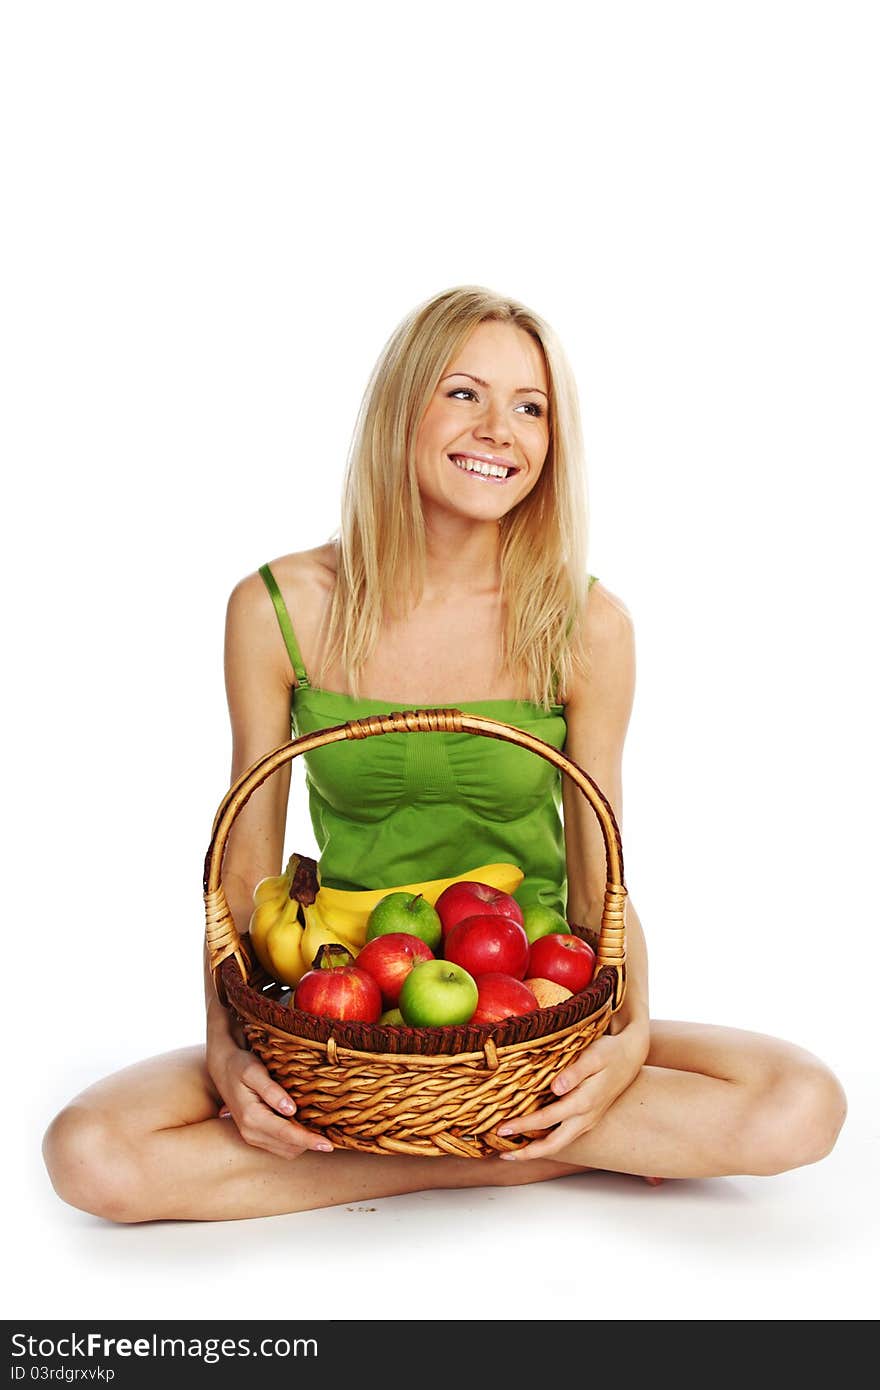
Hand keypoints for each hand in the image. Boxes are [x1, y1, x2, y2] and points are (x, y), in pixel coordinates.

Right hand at [208, 1035, 332, 1160]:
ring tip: (323, 1131)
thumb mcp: (254, 1071)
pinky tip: (306, 1127)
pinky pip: (280, 1146)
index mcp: (252, 1118)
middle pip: (289, 1147)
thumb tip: (291, 1110)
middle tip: (334, 1134)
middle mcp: (251, 1132)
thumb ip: (271, 1091)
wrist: (223, 1068)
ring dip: (304, 1144)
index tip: (329, 1145)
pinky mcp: (256, 1136)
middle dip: (310, 1143)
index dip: (309, 1140)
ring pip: (286, 1150)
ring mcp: (252, 1137)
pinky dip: (295, 1141)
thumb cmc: (240, 1066)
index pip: (286, 1134)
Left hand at [496, 1025, 648, 1161]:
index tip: (501, 1128)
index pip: (547, 1119)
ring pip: (559, 1143)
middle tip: (502, 1154)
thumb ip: (575, 1072)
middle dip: (527, 1152)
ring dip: (536, 1150)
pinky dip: (545, 1141)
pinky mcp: (587, 1118)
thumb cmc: (609, 1052)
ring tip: (512, 1151)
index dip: (523, 1125)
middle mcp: (586, 1117)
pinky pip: (564, 1136)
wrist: (631, 1055)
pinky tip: (531, 1136)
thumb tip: (556, 1088)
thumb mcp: (594, 1056)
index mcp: (584, 1102)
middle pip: (554, 1145)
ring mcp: (587, 1120)